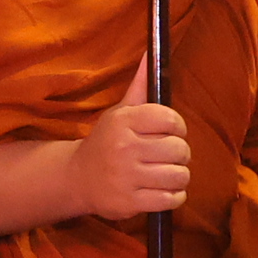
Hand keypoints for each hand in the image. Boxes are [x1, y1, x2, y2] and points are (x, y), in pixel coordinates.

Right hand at [65, 57, 190, 219]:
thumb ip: (140, 86)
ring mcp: (126, 177)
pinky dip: (174, 196)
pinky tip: (163, 191)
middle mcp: (125, 147)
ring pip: (179, 176)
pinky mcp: (129, 202)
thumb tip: (151, 55)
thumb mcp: (119, 112)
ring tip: (167, 174)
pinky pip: (171, 199)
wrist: (77, 178)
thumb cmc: (107, 142)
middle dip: (180, 154)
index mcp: (124, 121)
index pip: (171, 120)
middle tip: (169, 156)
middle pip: (179, 149)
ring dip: (179, 177)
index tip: (171, 133)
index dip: (178, 128)